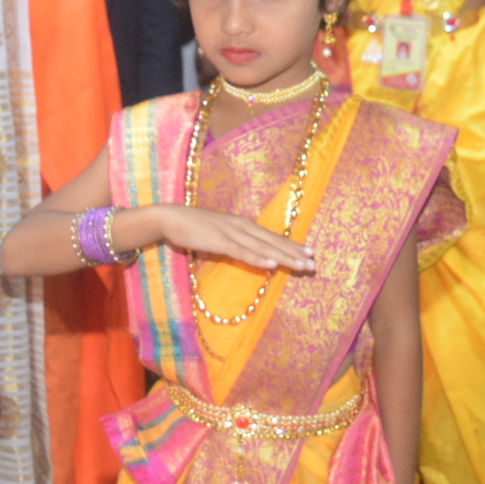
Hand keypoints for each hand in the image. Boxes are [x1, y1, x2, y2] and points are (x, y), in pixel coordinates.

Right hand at [149, 205, 316, 273]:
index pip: (272, 237)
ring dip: (284, 257)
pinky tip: (273, 265)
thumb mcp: (219, 234)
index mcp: (243, 225)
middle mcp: (242, 227)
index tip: (310, 253)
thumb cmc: (194, 226)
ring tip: (302, 265)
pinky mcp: (220, 242)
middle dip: (294, 253)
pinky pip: (243, 253)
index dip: (292, 246)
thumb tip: (248, 252)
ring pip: (264, 248)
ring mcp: (232, 234)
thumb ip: (235, 242)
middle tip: (314, 263)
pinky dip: (259, 259)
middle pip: (273, 242)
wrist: (170, 218)